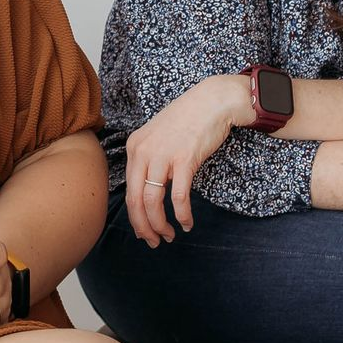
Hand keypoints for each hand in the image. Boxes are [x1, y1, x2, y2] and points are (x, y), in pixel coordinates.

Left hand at [125, 75, 250, 243]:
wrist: (213, 101)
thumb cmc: (188, 120)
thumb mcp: (159, 137)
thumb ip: (151, 160)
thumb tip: (149, 189)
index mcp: (135, 148)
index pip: (129, 190)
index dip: (135, 215)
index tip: (143, 229)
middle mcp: (143, 152)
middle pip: (136, 200)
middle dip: (143, 226)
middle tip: (153, 241)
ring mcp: (163, 155)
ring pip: (153, 201)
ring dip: (160, 224)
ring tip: (169, 236)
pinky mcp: (184, 159)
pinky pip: (178, 196)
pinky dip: (182, 214)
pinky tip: (187, 223)